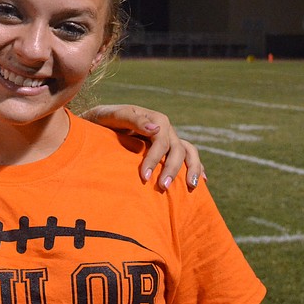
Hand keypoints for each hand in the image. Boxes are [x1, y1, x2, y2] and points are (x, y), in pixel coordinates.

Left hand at [81, 104, 204, 190]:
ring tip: (191, 187)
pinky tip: (201, 181)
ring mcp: (169, 138)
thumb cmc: (108, 118)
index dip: (154, 160)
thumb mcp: (117, 116)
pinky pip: (188, 156)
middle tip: (162, 187)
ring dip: (192, 169)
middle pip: (177, 149)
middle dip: (171, 169)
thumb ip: (135, 120)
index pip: (161, 143)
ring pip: (188, 152)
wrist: (103, 120)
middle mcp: (166, 129)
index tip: (144, 177)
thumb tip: (156, 129)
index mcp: (157, 119)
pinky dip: (197, 167)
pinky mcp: (169, 147)